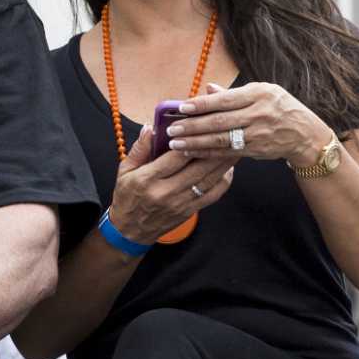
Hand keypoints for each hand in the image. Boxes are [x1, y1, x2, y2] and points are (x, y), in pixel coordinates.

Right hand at [106, 126, 235, 241]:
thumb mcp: (124, 171)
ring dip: (224, 163)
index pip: (174, 157)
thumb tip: (150, 128)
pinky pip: (213, 194)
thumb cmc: (127, 197)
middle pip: (197, 167)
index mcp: (147, 179)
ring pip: (208, 179)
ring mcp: (180, 202)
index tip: (201, 129)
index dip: (190, 142)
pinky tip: (228, 170)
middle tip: (227, 134)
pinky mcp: (189, 210)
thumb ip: (139, 149)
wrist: (130, 230)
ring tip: (234, 148)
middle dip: (214, 150)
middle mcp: (165, 191)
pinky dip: (224, 181)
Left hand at [168, 81, 332, 167]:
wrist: (305, 133)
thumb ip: (233, 94)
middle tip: (171, 129)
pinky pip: (227, 152)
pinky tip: (191, 152)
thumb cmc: (279, 108)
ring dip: (195, 142)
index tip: (181, 108)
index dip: (201, 104)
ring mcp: (259, 133)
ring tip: (175, 143)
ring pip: (221, 139)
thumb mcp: (262, 93)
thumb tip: (207, 89)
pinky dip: (207, 152)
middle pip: (220, 121)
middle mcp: (259, 113)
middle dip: (193, 126)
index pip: (225, 100)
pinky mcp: (256, 149)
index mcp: (259, 94)